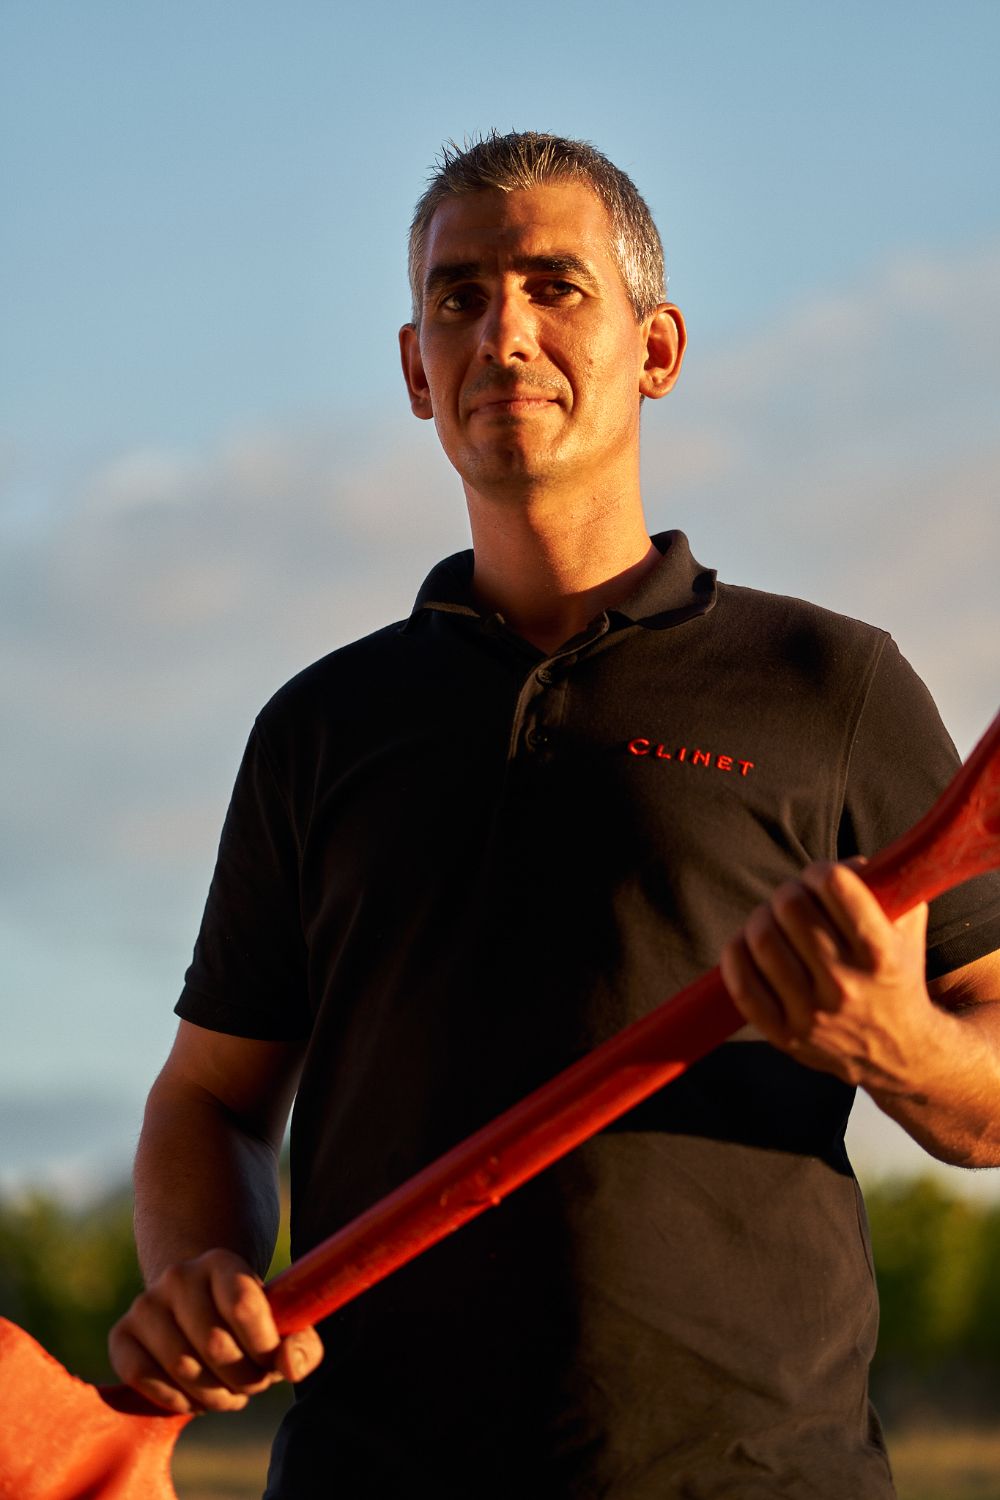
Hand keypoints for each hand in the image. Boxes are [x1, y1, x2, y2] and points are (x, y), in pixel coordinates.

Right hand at [108, 1247, 323, 1413]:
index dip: (264, 1347)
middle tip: (253, 1384)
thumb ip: (301, 1344)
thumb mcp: (282, 1321)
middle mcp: (179, 1275)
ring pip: (182, 1367)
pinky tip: (196, 1398)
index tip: (272, 1361)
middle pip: (215, 1346)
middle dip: (243, 1379)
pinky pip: (144, 1378)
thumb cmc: (248, 1319)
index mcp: (221, 1261)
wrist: (197, 1303)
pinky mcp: (121, 1334)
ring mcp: (145, 1303)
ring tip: (230, 1393)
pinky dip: (176, 1400)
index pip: (243, 1307)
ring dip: (214, 1396)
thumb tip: (289, 1367)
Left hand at [719, 860, 933, 1088]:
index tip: (820, 877)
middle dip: (787, 892)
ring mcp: (812, 1014)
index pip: (834, 886)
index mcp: (880, 954)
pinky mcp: (785, 1036)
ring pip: (762, 940)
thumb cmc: (896, 975)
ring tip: (772, 921)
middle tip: (793, 899)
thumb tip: (845, 862)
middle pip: (790, 908)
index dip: (819, 871)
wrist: (901, 1052)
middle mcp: (846, 985)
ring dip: (761, 918)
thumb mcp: (907, 927)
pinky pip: (741, 985)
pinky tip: (747, 945)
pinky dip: (735, 954)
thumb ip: (887, 883)